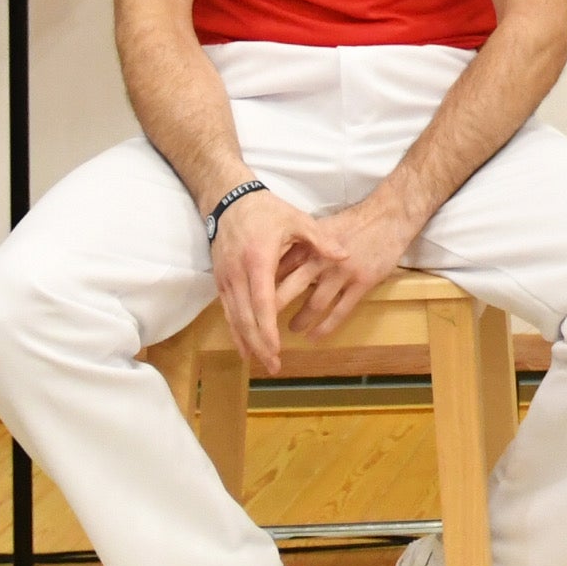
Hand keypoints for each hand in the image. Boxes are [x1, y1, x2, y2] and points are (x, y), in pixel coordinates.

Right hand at [211, 189, 311, 371]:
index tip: (276, 349)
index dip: (267, 329)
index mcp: (258, 261)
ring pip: (233, 318)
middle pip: (246, 318)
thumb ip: (320, 240)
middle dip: (258, 344)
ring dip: (246, 342)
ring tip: (260, 362)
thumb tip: (345, 256)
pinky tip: (244, 345)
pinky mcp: (220, 280)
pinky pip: (227, 311)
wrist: (229, 199)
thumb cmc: (266, 210)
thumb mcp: (296, 220)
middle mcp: (237, 274)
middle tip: (272, 366)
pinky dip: (236, 330)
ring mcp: (226, 278)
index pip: (262, 303)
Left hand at [270, 189, 423, 346]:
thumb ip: (300, 247)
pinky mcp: (362, 283)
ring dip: (300, 320)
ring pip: (314, 304)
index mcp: (309, 244)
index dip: (262, 286)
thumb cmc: (354, 222)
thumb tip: (274, 263)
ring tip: (291, 330)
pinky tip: (315, 336)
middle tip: (260, 325)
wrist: (388, 216)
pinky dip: (325, 327)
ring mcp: (342, 272)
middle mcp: (322, 259)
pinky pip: (339, 311)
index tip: (251, 301)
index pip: (278, 268)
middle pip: (290, 288)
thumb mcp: (321, 228)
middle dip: (272, 309)